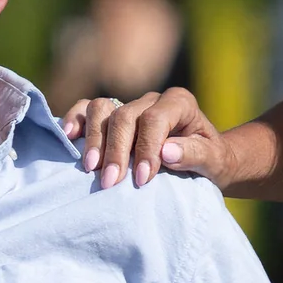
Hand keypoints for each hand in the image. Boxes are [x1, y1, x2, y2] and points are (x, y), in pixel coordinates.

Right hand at [65, 85, 221, 186]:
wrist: (204, 159)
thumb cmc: (210, 161)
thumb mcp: (213, 161)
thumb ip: (194, 154)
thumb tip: (166, 151)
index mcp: (179, 102)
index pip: (154, 119)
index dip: (146, 148)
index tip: (141, 179)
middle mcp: (152, 99)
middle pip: (124, 116)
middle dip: (116, 151)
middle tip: (110, 182)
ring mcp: (129, 104)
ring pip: (102, 109)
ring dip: (94, 140)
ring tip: (91, 169)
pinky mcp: (112, 115)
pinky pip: (88, 109)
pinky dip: (76, 120)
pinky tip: (69, 138)